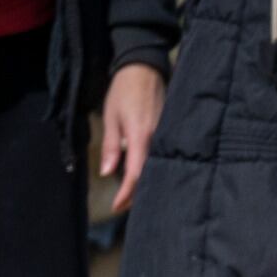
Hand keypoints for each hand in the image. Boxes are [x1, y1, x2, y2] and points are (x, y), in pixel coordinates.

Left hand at [100, 63, 166, 212]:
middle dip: (136, 194)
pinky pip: (162, 158)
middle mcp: (157, 140)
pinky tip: (146, 176)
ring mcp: (166, 138)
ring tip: (133, 195)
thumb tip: (106, 172)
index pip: (134, 173)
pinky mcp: (169, 134)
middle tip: (123, 206)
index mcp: (140, 137)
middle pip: (149, 176)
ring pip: (156, 168)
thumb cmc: (124, 91)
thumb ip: (110, 146)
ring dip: (145, 184)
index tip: (117, 207)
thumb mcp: (111, 117)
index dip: (126, 193)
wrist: (145, 69)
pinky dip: (152, 170)